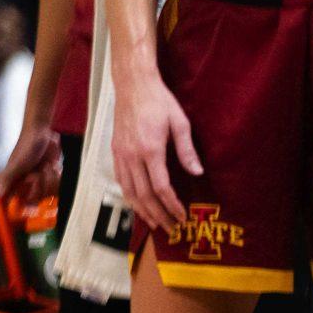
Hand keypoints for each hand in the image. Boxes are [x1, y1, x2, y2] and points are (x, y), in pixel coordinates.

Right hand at [0, 117, 61, 206]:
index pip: (16, 204)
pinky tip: (52, 166)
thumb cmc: (27, 146)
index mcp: (13, 184)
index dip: (23, 205)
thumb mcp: (17, 164)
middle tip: (38, 172)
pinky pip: (56, 188)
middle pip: (36, 200)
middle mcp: (25, 185)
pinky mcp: (49, 179)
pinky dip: (56, 176)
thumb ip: (6, 180)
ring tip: (46, 166)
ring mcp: (38, 183)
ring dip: (50, 178)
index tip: (29, 197)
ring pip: (47, 194)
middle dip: (41, 186)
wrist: (43, 133)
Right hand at [110, 73, 201, 233]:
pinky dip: (129, 195)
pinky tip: (137, 202)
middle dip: (158, 214)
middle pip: (143, 194)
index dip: (172, 205)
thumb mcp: (179, 122)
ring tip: (153, 222)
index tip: (182, 216)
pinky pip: (120, 179)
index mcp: (150, 149)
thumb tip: (197, 172)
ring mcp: (121, 153)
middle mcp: (132, 155)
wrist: (132, 84)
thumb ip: (186, 150)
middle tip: (170, 228)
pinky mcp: (115, 150)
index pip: (161, 187)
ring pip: (128, 190)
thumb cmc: (159, 101)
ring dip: (141, 209)